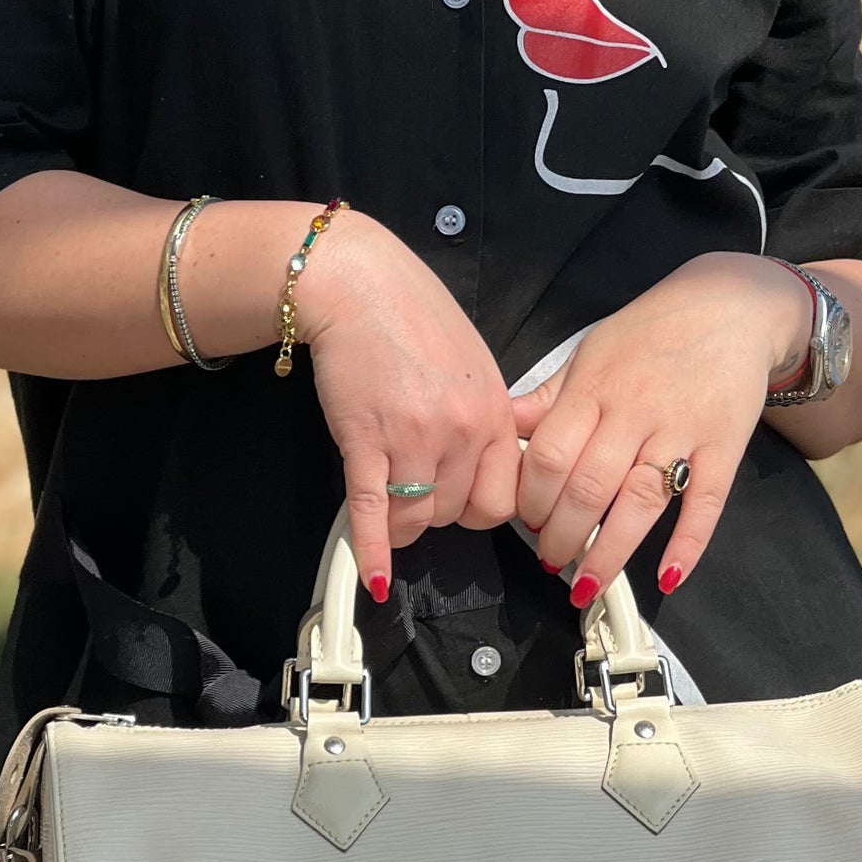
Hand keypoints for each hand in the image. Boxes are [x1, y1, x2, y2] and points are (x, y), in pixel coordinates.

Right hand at [294, 213, 521, 601]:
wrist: (359, 286)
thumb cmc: (412, 317)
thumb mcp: (474, 366)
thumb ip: (485, 419)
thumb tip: (486, 467)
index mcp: (496, 413)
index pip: (502, 500)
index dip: (476, 512)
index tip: (459, 508)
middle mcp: (463, 430)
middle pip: (455, 515)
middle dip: (433, 512)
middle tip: (413, 489)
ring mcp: (415, 438)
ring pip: (415, 518)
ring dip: (400, 522)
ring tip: (387, 503)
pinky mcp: (366, 440)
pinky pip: (373, 511)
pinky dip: (372, 550)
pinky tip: (373, 575)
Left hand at [511, 254, 812, 604]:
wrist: (732, 305)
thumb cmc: (653, 332)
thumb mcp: (589, 353)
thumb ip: (547, 398)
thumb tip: (499, 426)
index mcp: (594, 389)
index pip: (550, 456)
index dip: (531, 499)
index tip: (524, 521)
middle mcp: (635, 411)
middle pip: (589, 487)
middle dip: (562, 534)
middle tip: (551, 556)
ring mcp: (682, 431)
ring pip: (640, 502)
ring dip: (610, 552)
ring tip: (586, 583)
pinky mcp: (725, 447)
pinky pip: (706, 503)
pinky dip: (688, 544)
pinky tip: (667, 577)